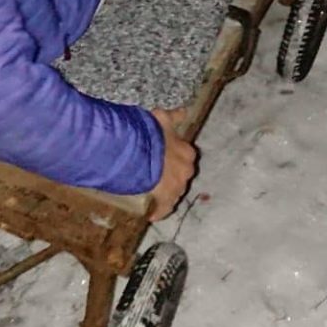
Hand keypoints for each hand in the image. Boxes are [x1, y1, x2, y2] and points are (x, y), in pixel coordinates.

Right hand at [147, 106, 197, 220]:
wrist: (139, 153)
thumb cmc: (150, 133)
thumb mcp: (162, 118)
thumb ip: (174, 116)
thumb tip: (184, 111)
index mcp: (187, 152)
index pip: (185, 158)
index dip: (173, 158)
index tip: (164, 159)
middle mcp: (186, 171)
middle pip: (180, 176)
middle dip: (170, 176)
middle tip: (155, 174)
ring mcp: (177, 188)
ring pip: (173, 192)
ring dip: (164, 192)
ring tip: (149, 191)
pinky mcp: (165, 201)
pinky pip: (164, 208)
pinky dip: (158, 211)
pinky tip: (152, 215)